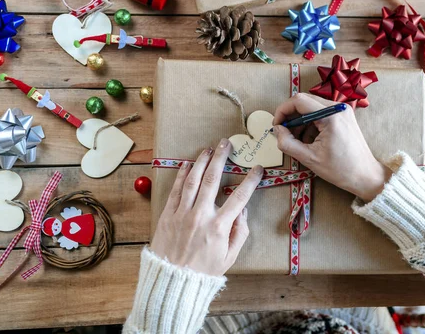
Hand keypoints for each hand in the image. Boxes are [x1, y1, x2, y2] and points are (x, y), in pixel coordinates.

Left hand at [151, 138, 263, 275]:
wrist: (172, 282)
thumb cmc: (203, 272)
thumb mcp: (229, 257)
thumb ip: (239, 233)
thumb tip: (243, 212)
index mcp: (219, 227)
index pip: (240, 197)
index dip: (251, 180)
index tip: (257, 169)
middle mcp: (201, 215)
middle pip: (212, 179)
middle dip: (221, 157)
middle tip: (226, 143)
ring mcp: (182, 213)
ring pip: (192, 180)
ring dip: (201, 161)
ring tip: (208, 149)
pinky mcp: (167, 215)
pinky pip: (175, 190)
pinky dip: (181, 175)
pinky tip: (186, 164)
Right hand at [273, 94, 390, 200]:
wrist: (365, 175)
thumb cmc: (340, 170)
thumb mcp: (309, 158)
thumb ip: (287, 143)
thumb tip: (276, 130)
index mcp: (330, 116)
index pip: (298, 100)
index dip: (283, 111)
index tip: (276, 125)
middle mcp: (338, 107)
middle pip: (304, 101)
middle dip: (291, 116)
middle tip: (284, 133)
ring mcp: (342, 110)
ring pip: (311, 107)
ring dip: (300, 121)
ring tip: (298, 141)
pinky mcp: (343, 116)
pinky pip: (321, 113)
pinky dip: (311, 124)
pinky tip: (310, 140)